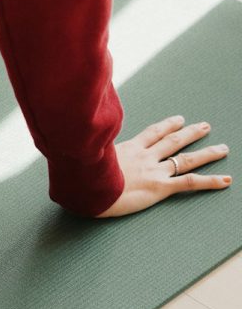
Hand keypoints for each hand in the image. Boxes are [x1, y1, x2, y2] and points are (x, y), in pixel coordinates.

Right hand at [97, 115, 231, 216]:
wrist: (89, 188)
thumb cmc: (84, 175)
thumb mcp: (88, 156)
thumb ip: (94, 152)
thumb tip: (81, 147)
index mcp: (128, 148)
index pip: (152, 133)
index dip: (167, 125)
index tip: (178, 120)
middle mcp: (145, 157)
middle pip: (173, 141)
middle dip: (190, 133)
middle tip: (204, 127)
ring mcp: (154, 171)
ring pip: (186, 159)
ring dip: (206, 153)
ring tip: (222, 148)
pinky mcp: (160, 187)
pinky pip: (189, 183)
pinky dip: (210, 181)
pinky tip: (225, 180)